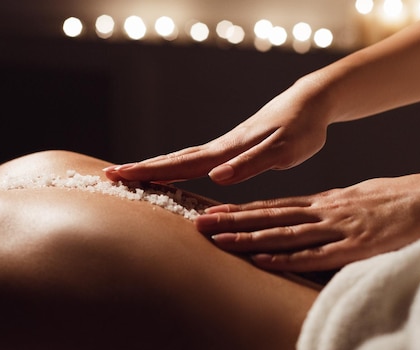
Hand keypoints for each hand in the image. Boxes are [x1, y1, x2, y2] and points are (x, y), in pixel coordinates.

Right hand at [105, 80, 329, 184]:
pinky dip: (175, 166)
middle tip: (110, 175)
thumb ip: (251, 163)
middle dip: (141, 169)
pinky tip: (172, 171)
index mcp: (227, 151)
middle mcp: (219, 148)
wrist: (309, 103)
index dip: (149, 172)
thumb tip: (217, 178)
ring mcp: (223, 147)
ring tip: (131, 174)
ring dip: (154, 167)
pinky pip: (195, 160)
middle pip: (173, 159)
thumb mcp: (283, 150)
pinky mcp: (231, 148)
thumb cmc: (301, 128)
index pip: (181, 164)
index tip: (120, 176)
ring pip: (181, 158)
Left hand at [197, 171, 419, 271]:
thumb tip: (304, 214)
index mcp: (321, 201)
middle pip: (268, 217)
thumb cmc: (392, 199)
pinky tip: (262, 260)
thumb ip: (326, 207)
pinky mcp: (354, 246)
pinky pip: (314, 255)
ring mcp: (336, 228)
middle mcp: (322, 212)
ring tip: (220, 240)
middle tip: (200, 224)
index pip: (272, 206)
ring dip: (249, 238)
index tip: (213, 211)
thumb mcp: (352, 198)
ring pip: (283, 234)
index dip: (240, 210)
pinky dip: (286, 257)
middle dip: (232, 221)